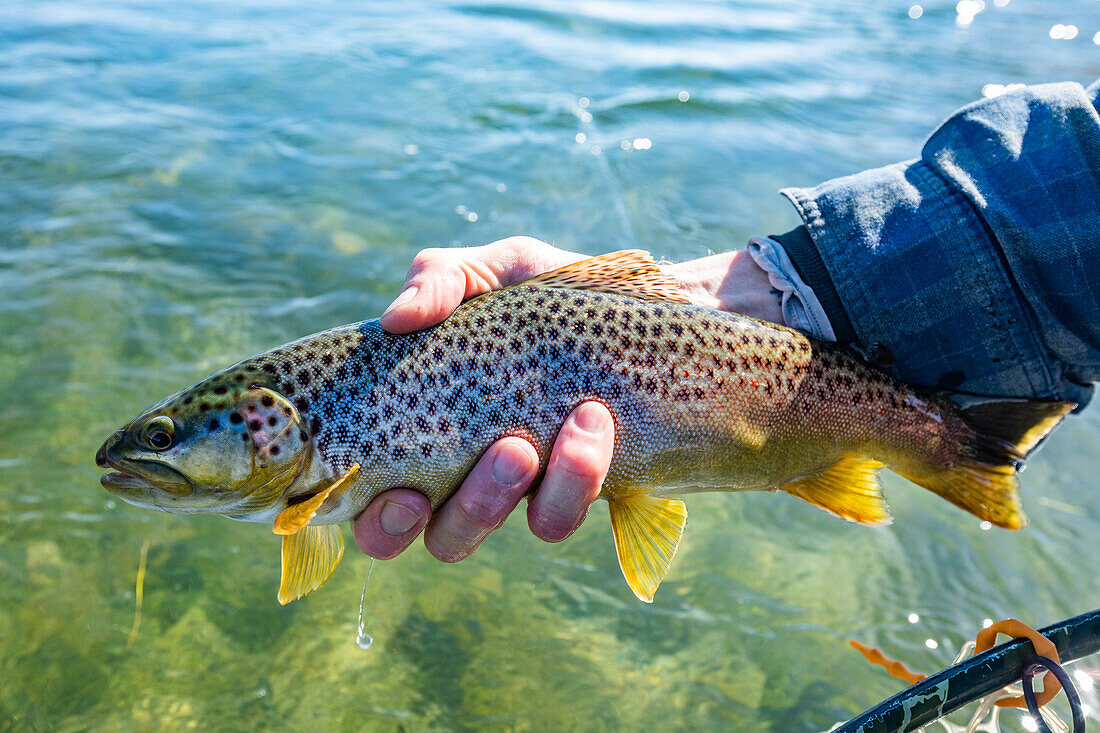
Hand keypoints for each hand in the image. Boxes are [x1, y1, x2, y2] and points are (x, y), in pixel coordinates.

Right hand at [353, 237, 615, 561]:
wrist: (646, 304)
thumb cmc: (550, 291)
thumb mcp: (494, 270)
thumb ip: (439, 279)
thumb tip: (396, 318)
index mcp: (421, 423)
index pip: (366, 491)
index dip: (364, 512)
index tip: (394, 489)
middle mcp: (458, 469)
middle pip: (422, 534)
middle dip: (429, 519)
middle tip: (451, 474)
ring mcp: (514, 490)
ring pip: (474, 535)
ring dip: (493, 499)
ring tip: (523, 444)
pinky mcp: (571, 496)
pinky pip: (552, 520)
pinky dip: (569, 478)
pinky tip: (590, 424)